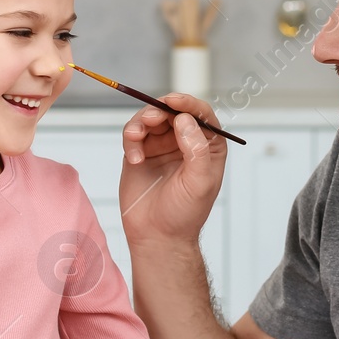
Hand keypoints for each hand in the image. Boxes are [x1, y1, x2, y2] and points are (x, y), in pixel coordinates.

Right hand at [119, 95, 228, 248]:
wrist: (157, 236)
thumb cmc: (184, 214)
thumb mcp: (199, 182)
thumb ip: (197, 149)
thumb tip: (184, 119)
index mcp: (208, 146)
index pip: (201, 114)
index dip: (188, 103)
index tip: (173, 101)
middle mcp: (185, 141)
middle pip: (172, 111)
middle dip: (159, 110)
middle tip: (150, 119)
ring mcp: (162, 145)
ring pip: (150, 119)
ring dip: (141, 123)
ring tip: (135, 138)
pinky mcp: (140, 153)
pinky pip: (134, 134)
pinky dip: (131, 140)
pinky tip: (135, 159)